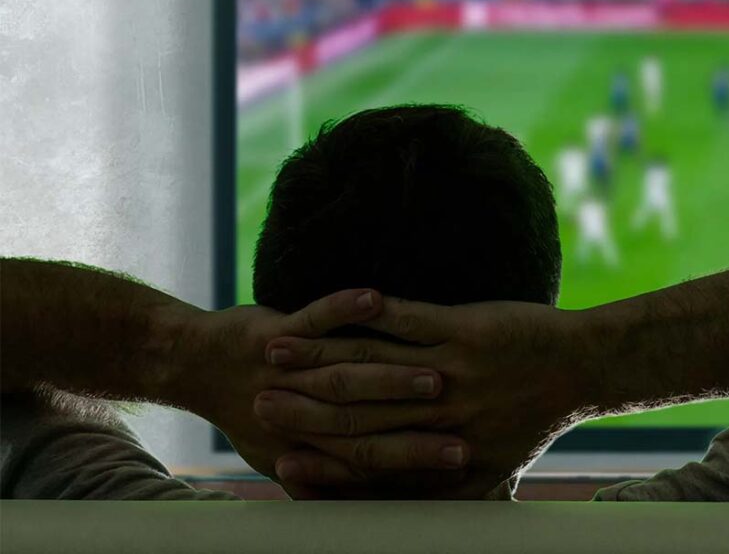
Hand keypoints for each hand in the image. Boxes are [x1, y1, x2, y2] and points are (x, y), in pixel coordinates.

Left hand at [180, 289, 467, 497]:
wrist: (194, 367)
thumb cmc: (249, 416)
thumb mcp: (284, 455)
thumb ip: (329, 479)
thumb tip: (379, 500)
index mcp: (310, 447)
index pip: (376, 460)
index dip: (420, 460)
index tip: (465, 457)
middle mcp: (302, 415)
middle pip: (374, 420)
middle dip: (423, 422)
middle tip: (465, 425)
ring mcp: (292, 372)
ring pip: (352, 370)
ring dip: (393, 372)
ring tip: (440, 370)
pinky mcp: (280, 334)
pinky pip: (317, 317)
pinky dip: (344, 308)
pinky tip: (374, 297)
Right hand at [254, 298, 591, 498]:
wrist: (584, 367)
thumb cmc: (536, 420)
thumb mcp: (496, 470)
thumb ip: (454, 495)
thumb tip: (417, 520)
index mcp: (443, 452)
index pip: (368, 466)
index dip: (323, 469)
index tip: (281, 467)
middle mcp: (441, 416)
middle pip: (357, 416)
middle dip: (302, 412)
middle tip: (257, 405)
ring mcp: (452, 369)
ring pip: (372, 364)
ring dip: (318, 357)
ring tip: (274, 352)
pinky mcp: (463, 329)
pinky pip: (407, 319)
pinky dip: (365, 313)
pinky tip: (338, 306)